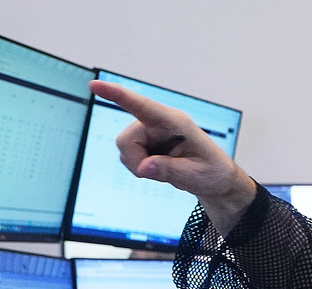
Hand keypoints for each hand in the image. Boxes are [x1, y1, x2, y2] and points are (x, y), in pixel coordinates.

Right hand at [88, 80, 256, 233]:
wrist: (215, 179)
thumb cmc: (212, 172)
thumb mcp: (195, 176)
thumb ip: (169, 170)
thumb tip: (143, 168)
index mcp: (175, 122)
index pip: (143, 107)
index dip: (118, 96)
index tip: (95, 85)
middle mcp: (159, 123)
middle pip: (125, 139)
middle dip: (135, 160)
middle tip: (158, 173)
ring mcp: (150, 132)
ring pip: (125, 149)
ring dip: (139, 165)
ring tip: (166, 169)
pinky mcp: (146, 143)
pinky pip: (129, 156)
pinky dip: (140, 167)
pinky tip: (159, 167)